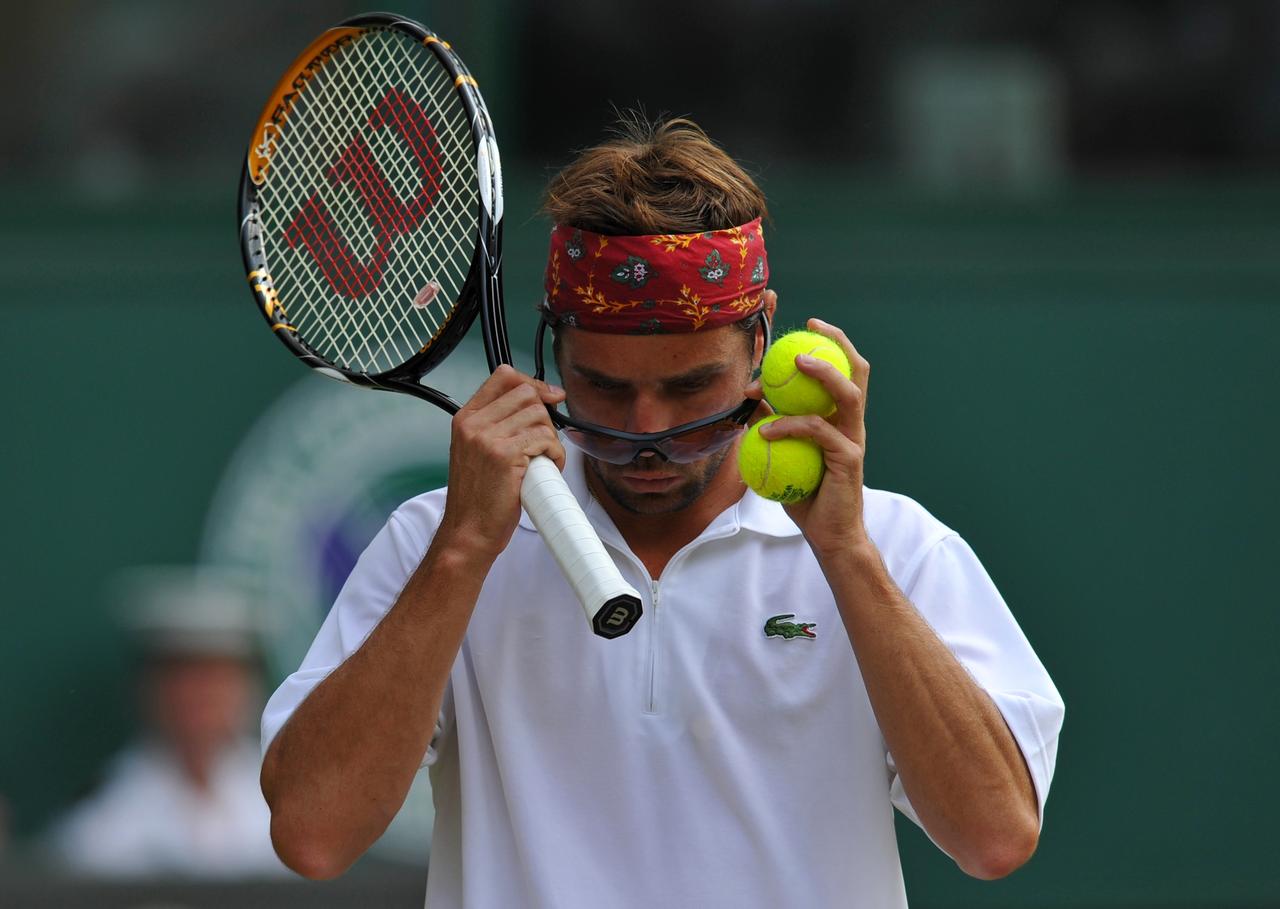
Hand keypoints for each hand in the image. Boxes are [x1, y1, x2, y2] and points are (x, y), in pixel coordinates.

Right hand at [437, 365, 566, 560]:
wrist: (467, 531)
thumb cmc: (476, 497)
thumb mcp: (475, 451)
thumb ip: (497, 425)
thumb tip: (536, 403)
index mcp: (466, 419)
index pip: (503, 376)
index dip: (533, 383)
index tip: (550, 396)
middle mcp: (474, 424)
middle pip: (526, 394)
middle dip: (546, 415)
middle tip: (546, 440)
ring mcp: (488, 438)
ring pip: (539, 416)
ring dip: (551, 438)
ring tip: (544, 459)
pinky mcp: (505, 455)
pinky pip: (545, 439)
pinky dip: (555, 454)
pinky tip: (547, 468)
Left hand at [750, 316, 871, 560]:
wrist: (830, 537)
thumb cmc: (806, 497)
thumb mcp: (783, 455)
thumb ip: (772, 425)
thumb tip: (751, 398)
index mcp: (841, 421)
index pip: (844, 373)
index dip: (832, 345)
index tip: (810, 325)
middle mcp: (853, 425)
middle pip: (857, 372)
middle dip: (838, 343)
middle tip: (811, 328)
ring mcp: (854, 441)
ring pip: (848, 395)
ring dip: (823, 373)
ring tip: (796, 362)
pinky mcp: (848, 460)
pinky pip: (817, 432)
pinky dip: (789, 425)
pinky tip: (765, 427)